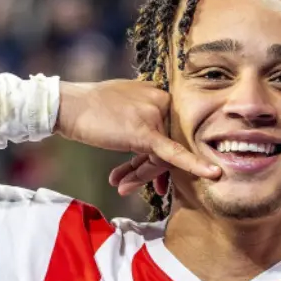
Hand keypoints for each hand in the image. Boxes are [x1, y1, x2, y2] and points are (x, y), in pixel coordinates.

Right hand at [55, 80, 219, 191]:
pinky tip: (211, 174)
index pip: (172, 129)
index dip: (164, 153)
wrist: (69, 106)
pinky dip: (193, 165)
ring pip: (163, 155)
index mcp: (161, 93)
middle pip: (169, 143)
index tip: (157, 171)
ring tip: (123, 186)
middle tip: (146, 187)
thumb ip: (145, 116)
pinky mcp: (146, 132)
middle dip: (154, 170)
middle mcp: (163, 101)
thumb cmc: (92, 108)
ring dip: (143, 175)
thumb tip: (155, 137)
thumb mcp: (125, 105)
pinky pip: (172, 154)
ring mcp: (155, 115)